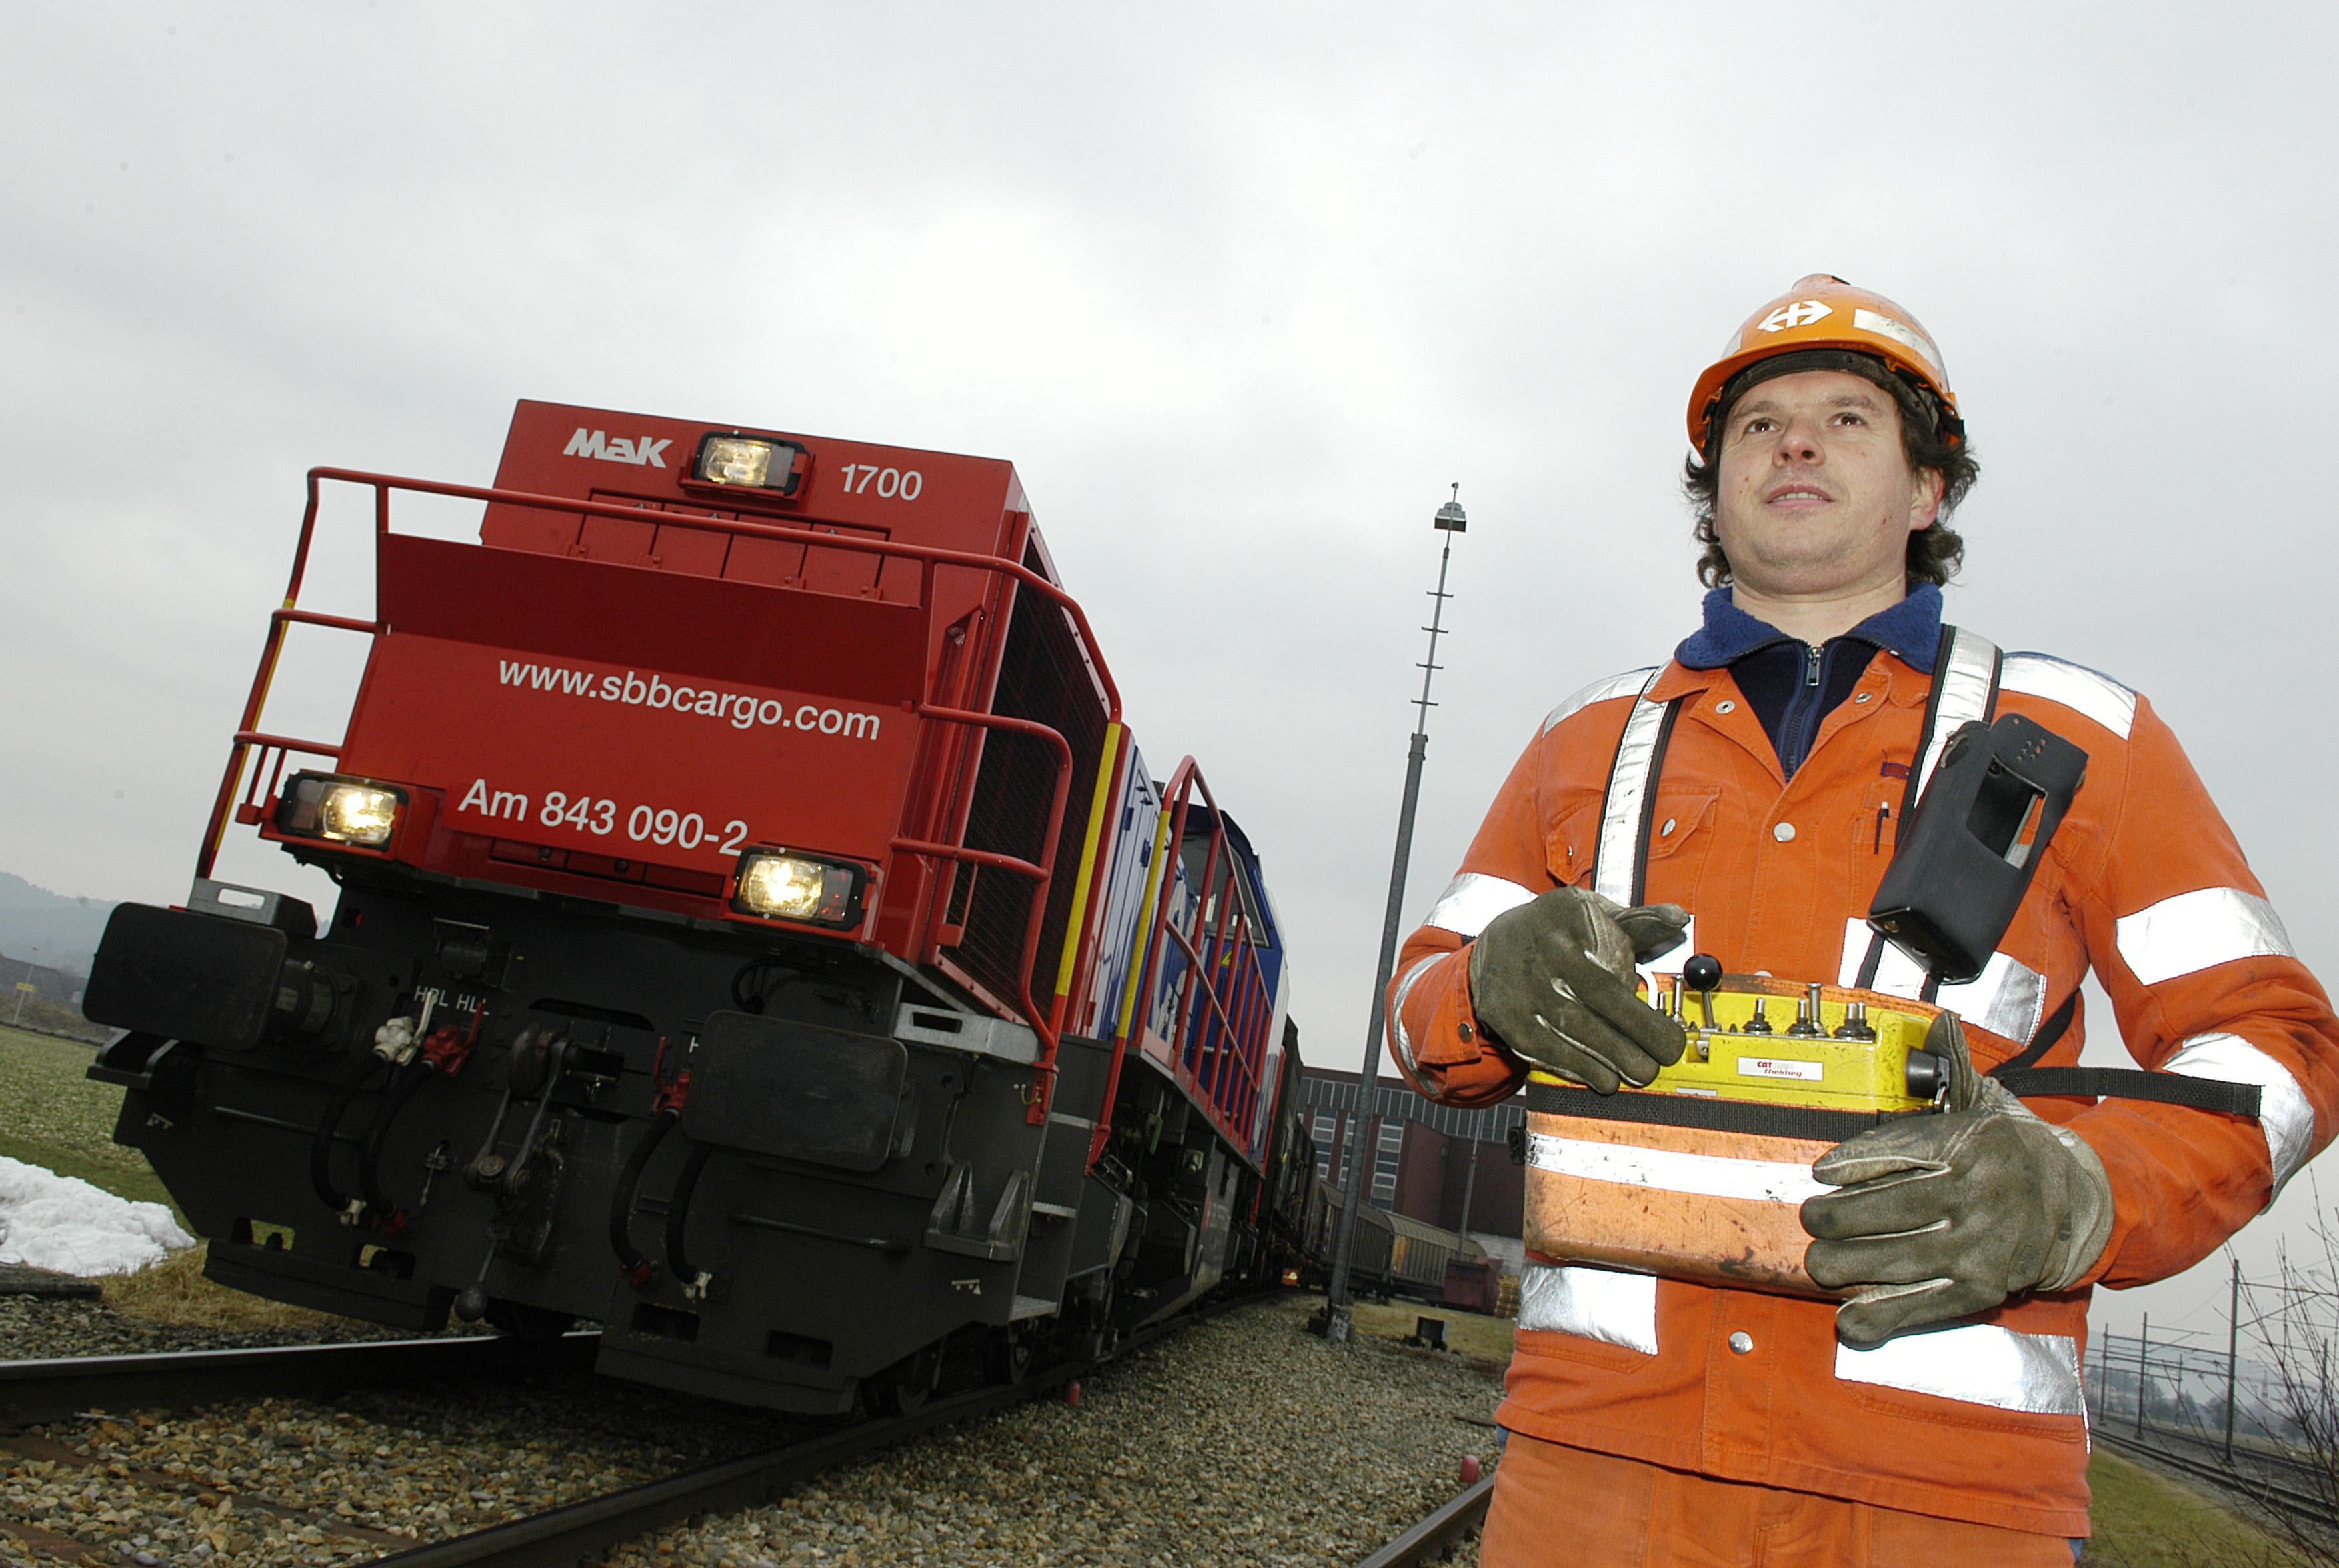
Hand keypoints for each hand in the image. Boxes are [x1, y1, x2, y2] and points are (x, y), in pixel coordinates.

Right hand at [1466, 887, 1688, 1092]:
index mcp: (1565, 919)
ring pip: (1569, 1029)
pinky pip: (1543, 1047)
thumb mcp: (1593, 912)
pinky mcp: (1504, 1014)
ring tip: (1639, 1072)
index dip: (1638, 1014)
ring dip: (1610, 1057)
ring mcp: (1518, 985)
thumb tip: (1677, 918)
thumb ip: (1639, 919)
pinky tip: (1602, 1077)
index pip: (1607, 974)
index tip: (1670, 1035)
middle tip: (1661, 1059)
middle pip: (1592, 1002)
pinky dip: (1577, 1066)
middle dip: (1633, 1037)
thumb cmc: (1556, 931)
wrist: (1495, 944)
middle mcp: (1538, 950)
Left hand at [1801, 1073, 2113, 1346]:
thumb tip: (1939, 1022)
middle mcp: (1980, 1196)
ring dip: (1851, 1265)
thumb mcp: (1988, 1104)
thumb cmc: (2014, 1151)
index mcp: (1975, 1145)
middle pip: (1894, 1210)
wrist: (2078, 1203)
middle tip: (1811, 1219)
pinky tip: (1851, 1319)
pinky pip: (1926, 1305)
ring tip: (1819, 1262)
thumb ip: (1955, 1068)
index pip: (1905, 1151)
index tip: (1821, 1172)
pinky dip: (1885, 1316)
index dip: (1857, 1163)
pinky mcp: (1983, 1289)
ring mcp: (1982, 1247)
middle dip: (1840, 1219)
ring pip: (1902, 1260)